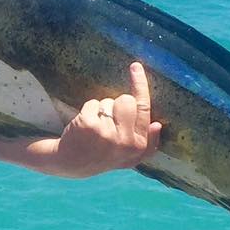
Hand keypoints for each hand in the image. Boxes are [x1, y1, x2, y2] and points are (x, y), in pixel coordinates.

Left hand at [52, 62, 162, 176]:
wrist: (71, 163)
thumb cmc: (103, 155)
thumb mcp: (129, 158)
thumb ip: (147, 145)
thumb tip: (158, 125)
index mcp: (138, 146)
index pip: (144, 108)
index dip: (140, 85)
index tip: (135, 66)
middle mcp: (125, 141)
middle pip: (127, 100)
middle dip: (117, 104)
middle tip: (108, 121)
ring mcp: (107, 133)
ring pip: (109, 102)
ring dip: (102, 109)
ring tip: (96, 127)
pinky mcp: (89, 125)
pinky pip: (93, 103)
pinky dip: (88, 110)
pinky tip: (84, 126)